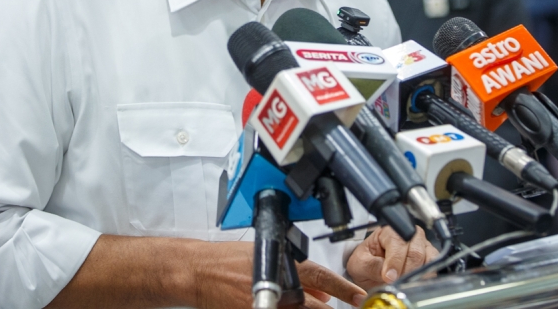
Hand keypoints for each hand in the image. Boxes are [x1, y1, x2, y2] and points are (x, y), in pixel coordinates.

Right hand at [191, 241, 365, 308]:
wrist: (198, 272)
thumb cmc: (227, 261)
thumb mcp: (267, 255)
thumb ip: (296, 274)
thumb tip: (321, 295)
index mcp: (282, 267)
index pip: (322, 278)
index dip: (343, 289)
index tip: (359, 296)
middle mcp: (277, 289)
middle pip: (314, 308)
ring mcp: (267, 306)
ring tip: (310, 308)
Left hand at [346, 226, 437, 289]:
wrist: (370, 271)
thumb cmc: (366, 262)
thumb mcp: (360, 263)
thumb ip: (372, 266)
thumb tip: (388, 274)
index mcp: (390, 231)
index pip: (397, 243)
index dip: (394, 262)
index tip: (389, 277)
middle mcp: (409, 235)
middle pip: (415, 252)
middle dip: (406, 271)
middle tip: (396, 283)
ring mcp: (422, 245)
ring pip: (428, 258)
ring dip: (417, 274)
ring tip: (405, 283)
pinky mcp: (430, 258)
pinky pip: (435, 266)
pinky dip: (427, 276)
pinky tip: (415, 282)